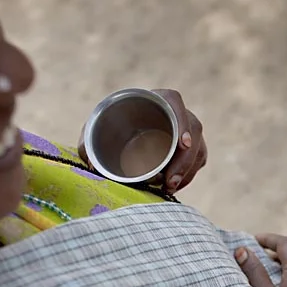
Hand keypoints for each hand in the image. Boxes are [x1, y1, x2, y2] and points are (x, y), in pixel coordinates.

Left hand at [78, 88, 207, 193]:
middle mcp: (175, 112)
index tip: (183, 144)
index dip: (183, 122)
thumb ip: (89, 144)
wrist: (116, 135)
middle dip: (185, 159)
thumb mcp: (94, 132)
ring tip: (169, 188)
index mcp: (156, 99)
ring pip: (198, 149)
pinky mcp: (190, 148)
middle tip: (169, 181)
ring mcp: (186, 130)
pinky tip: (173, 186)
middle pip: (193, 130)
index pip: (175, 103)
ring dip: (187, 171)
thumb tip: (91, 166)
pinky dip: (187, 175)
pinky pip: (197, 161)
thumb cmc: (106, 128)